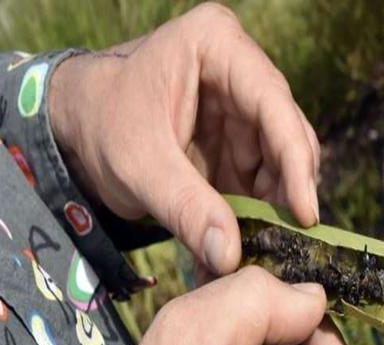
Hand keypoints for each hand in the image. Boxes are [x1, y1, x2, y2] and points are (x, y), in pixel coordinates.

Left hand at [48, 3, 319, 275]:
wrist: (77, 125)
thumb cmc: (101, 125)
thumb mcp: (138, 165)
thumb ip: (185, 208)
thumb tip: (229, 258)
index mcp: (217, 46)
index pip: (273, 105)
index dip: (295, 162)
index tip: (306, 214)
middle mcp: (243, 71)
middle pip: (288, 135)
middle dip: (288, 191)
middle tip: (288, 241)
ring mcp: (245, 106)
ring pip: (284, 161)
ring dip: (276, 207)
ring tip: (267, 247)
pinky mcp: (242, 139)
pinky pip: (266, 178)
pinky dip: (261, 212)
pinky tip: (254, 240)